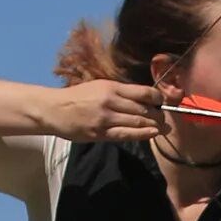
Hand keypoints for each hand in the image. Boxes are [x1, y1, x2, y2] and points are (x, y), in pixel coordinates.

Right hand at [43, 80, 162, 142]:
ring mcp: (106, 118)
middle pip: (143, 108)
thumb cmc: (78, 98)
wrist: (55, 109)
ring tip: (163, 128)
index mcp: (110, 87)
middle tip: (165, 118)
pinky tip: (153, 134)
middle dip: (158, 114)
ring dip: (154, 125)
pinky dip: (143, 134)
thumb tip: (142, 98)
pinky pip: (127, 134)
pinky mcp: (101, 133)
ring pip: (138, 121)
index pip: (142, 92)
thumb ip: (119, 92)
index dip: (158, 98)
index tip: (163, 102)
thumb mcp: (98, 87)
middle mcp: (110, 101)